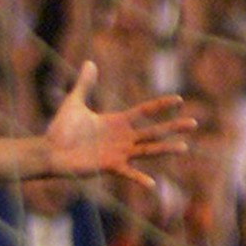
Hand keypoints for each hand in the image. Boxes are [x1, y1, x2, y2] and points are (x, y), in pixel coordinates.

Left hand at [45, 61, 194, 188]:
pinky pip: (128, 173)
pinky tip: (152, 184)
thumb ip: (85, 84)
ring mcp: (118, 153)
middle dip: (174, 127)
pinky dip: (139, 178)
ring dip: (165, 149)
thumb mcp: (75, 103)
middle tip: (194, 123)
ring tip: (184, 148)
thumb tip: (90, 62)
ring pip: (148, 150)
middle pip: (154, 131)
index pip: (145, 111)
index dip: (161, 106)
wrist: (50, 151)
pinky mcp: (109, 166)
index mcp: (117, 121)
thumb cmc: (61, 129)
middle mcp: (122, 138)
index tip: (179, 100)